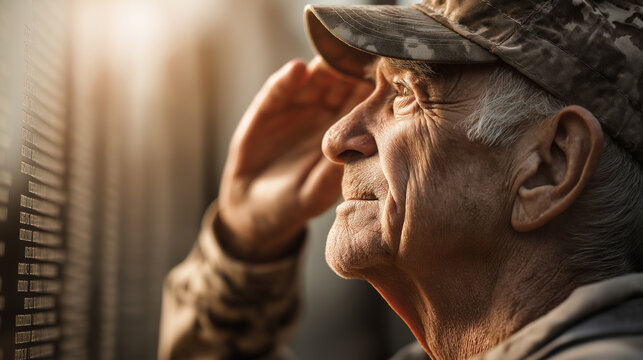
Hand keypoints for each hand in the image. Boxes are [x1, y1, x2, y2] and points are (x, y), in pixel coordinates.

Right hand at [217, 57, 372, 261]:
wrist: (253, 205)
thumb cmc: (293, 203)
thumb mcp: (316, 193)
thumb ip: (334, 172)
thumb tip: (361, 147)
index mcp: (347, 132)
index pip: (366, 102)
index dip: (375, 89)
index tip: (387, 77)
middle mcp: (326, 113)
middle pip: (345, 81)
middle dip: (355, 68)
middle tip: (363, 56)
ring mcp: (299, 106)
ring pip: (317, 78)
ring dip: (326, 65)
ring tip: (334, 57)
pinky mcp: (269, 106)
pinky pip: (280, 88)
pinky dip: (288, 78)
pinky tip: (297, 70)